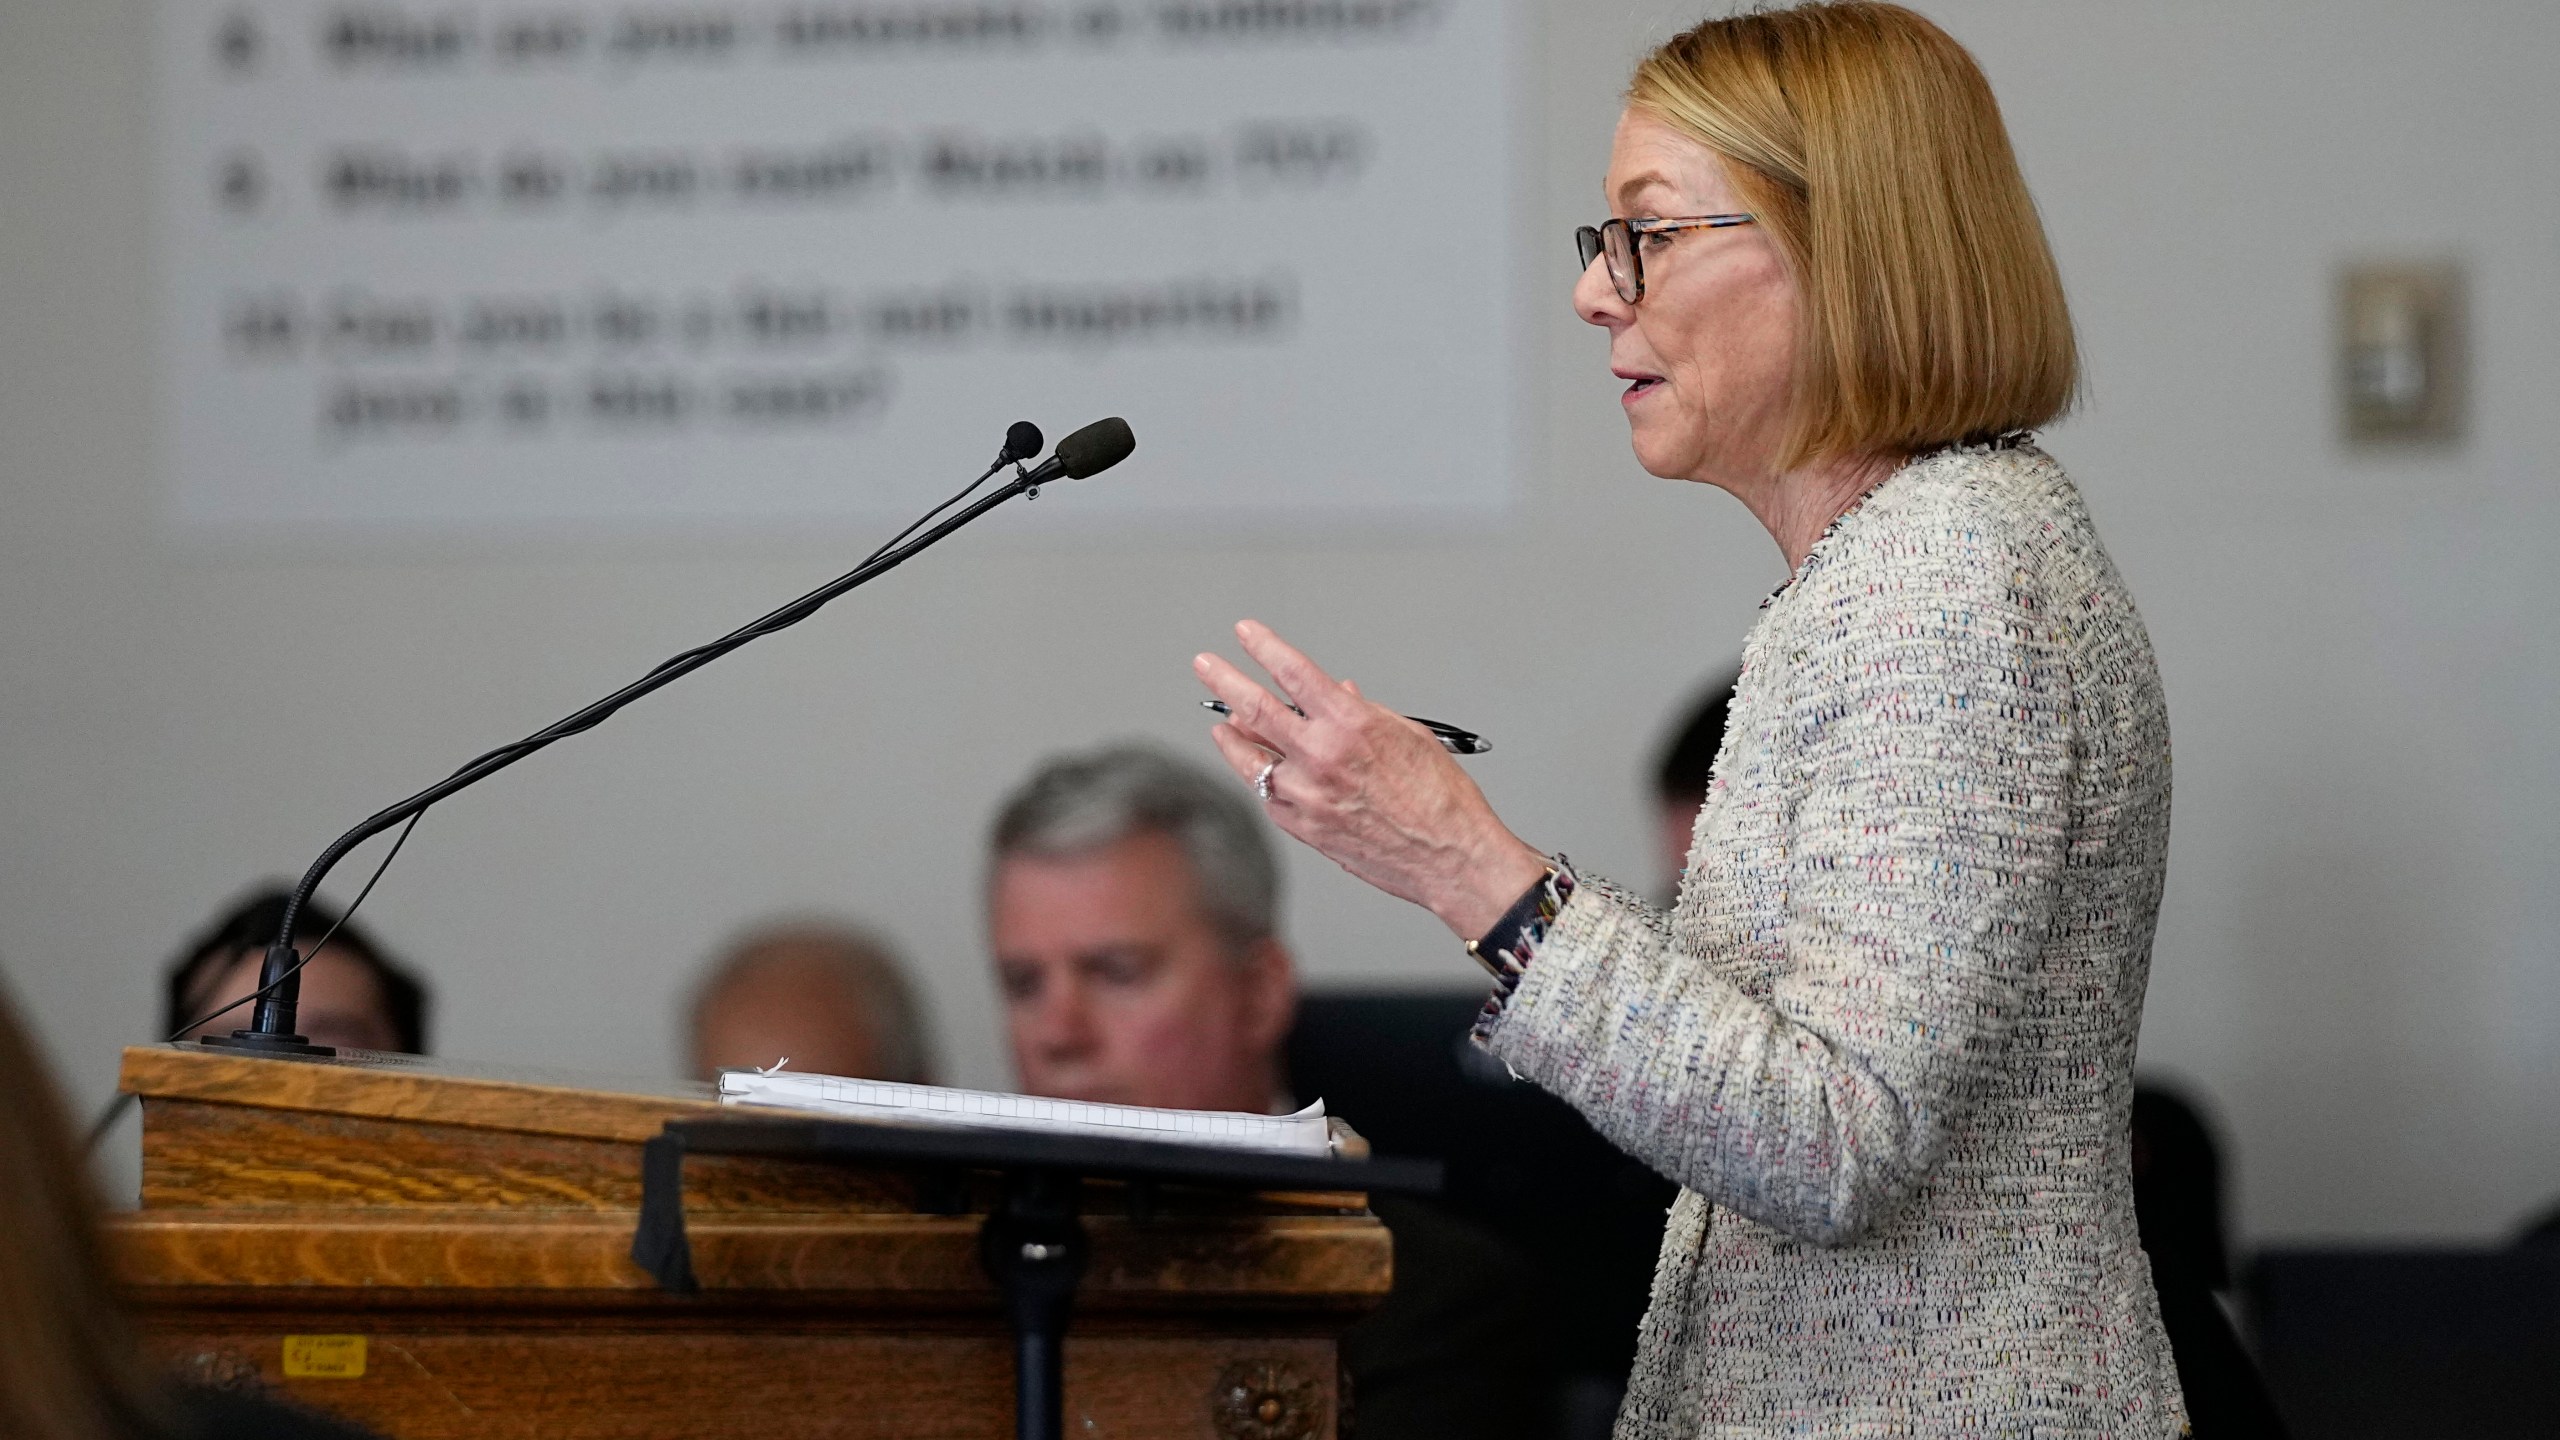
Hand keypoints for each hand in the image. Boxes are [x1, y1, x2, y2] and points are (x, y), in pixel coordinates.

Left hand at [1192, 620, 1551, 939]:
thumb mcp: (1407, 735)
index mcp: (1350, 725)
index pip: (1292, 672)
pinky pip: (1269, 795)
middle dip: (1224, 681)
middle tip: (1206, 666)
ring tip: (1221, 724)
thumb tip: (1335, 694)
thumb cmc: (1440, 798)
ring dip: (1231, 736)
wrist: (1450, 857)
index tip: (1245, 632)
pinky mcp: (1304, 828)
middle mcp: (1321, 757)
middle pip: (1254, 710)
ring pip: (1249, 758)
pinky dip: (1262, 778)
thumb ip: (1362, 712)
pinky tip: (1260, 770)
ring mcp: (1307, 796)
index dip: (1263, 646)